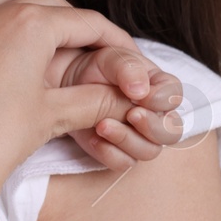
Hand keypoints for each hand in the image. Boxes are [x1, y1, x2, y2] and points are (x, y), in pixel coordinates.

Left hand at [0, 0, 151, 213]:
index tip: (129, 57)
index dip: (114, 39)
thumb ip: (96, 99)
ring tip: (45, 35)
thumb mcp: (54, 116)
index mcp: (30, 26)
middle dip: (75, 26)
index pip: (86, 23)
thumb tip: (127, 96)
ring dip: (27, 9)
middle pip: (48, 6)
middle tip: (93, 53)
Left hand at [57, 44, 185, 168]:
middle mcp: (148, 111)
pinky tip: (92, 140)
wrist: (48, 81)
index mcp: (152, 83)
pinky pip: (122, 161)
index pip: (172, 93)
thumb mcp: (104, 58)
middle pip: (170, 129)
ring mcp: (130, 132)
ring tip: (102, 126)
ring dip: (129, 139)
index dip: (161, 97)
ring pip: (149, 149)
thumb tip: (143, 91)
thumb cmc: (79, 62)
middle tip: (131, 115)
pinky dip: (111, 153)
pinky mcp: (109, 148)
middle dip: (152, 124)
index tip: (140, 96)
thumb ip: (127, 69)